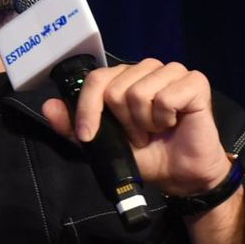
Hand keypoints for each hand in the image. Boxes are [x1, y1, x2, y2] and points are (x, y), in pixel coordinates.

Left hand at [41, 60, 229, 197]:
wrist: (180, 175)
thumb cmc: (146, 155)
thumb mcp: (102, 145)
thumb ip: (74, 127)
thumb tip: (48, 106)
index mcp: (124, 78)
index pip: (96, 79)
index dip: (88, 108)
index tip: (89, 136)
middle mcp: (147, 69)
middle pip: (116, 88)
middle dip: (124, 122)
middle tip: (139, 134)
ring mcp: (172, 72)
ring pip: (139, 92)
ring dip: (144, 122)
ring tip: (155, 129)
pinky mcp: (195, 82)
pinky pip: (167, 97)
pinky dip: (165, 118)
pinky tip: (174, 123)